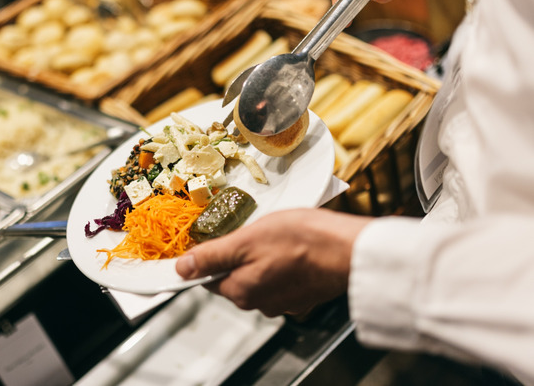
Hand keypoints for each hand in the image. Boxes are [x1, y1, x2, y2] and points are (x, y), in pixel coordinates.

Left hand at [175, 208, 370, 316]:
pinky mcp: (305, 295)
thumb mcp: (246, 240)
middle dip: (240, 254)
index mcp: (241, 292)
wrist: (350, 250)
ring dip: (263, 257)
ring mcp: (285, 302)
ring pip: (260, 276)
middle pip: (235, 277)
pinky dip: (284, 263)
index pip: (210, 277)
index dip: (211, 255)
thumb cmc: (302, 241)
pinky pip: (283, 278)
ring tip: (278, 236)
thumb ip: (212, 257)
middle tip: (255, 231)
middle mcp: (261, 304)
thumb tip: (183, 269)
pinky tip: (294, 247)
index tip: (220, 237)